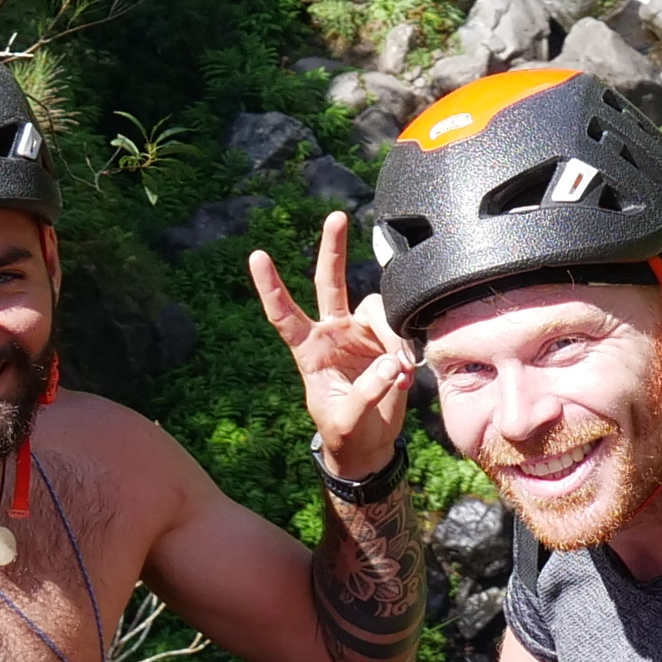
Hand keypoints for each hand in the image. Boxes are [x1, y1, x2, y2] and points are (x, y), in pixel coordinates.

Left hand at [250, 214, 411, 493]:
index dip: (271, 286)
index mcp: (309, 351)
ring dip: (391, 335)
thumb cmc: (347, 433)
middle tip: (337, 216)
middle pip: (329, 283)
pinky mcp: (385, 341)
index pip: (284, 314)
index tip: (257, 255)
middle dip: (332, 249)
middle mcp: (332, 334)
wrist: (369, 444)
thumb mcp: (347, 420)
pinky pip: (399, 326)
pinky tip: (404, 373)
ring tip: (398, 372)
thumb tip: (389, 364)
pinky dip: (405, 346)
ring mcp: (359, 334)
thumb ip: (367, 392)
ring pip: (376, 307)